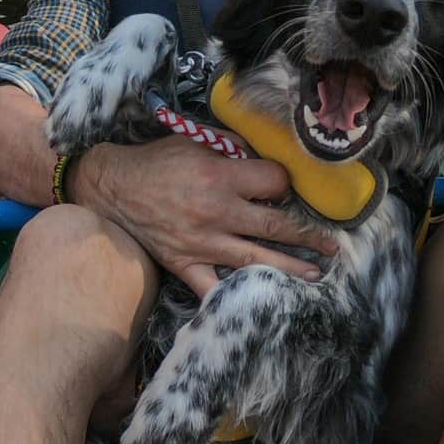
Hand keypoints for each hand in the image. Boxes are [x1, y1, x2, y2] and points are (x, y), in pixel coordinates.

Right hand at [78, 138, 334, 300]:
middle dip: (309, 235)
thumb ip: (232, 147)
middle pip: (276, 226)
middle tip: (331, 245)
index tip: (281, 188)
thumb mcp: (194, 140)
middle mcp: (215, 212)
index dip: (283, 183)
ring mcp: (201, 242)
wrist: (112, 187)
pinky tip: (258, 303)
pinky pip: (213, 288)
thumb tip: (264, 157)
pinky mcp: (184, 263)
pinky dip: (234, 298)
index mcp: (219, 176)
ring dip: (291, 268)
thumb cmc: (155, 161)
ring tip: (315, 275)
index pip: (274, 183)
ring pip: (257, 260)